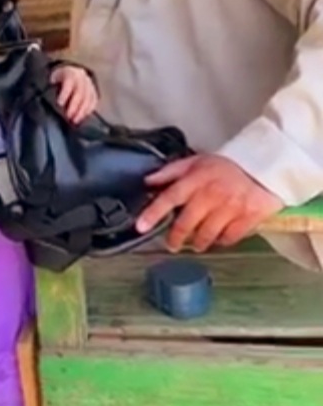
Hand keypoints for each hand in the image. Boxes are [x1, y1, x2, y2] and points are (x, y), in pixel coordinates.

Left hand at [51, 64, 97, 123]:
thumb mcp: (54, 78)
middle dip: (74, 106)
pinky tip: (83, 117)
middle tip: (68, 116)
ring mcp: (89, 85)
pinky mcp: (93, 92)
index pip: (69, 83)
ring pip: (88, 98)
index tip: (59, 103)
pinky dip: (88, 110)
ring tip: (75, 120)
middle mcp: (82, 79)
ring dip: (82, 111)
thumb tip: (46, 95)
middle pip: (80, 93)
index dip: (64, 94)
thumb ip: (51, 86)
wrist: (72, 73)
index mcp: (70, 74)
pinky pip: (93, 101)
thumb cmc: (60, 78)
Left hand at [136, 153, 283, 251]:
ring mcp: (230, 208)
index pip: (169, 197)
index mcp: (196, 179)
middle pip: (185, 223)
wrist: (265, 167)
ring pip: (206, 235)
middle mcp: (211, 195)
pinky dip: (220, 241)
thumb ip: (171, 172)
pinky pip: (228, 239)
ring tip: (195, 243)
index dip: (153, 213)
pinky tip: (218, 237)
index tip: (140, 226)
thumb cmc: (227, 166)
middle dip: (175, 238)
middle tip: (172, 244)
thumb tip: (148, 181)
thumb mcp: (197, 162)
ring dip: (197, 243)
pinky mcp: (247, 219)